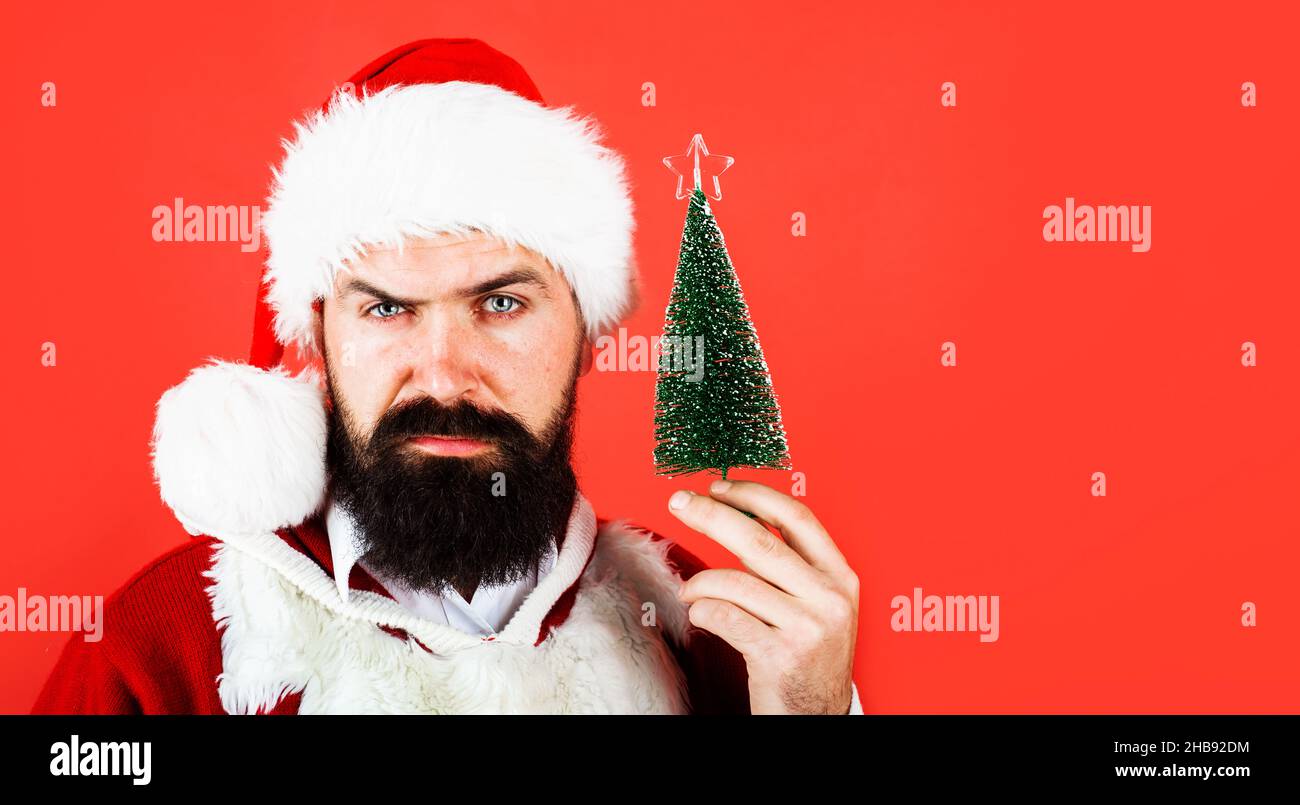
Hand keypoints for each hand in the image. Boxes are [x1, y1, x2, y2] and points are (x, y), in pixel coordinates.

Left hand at [668, 479, 858, 713]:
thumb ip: (785, 564)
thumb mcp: (815, 601)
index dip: (753, 495)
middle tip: (679, 503)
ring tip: (690, 590)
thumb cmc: (807, 654)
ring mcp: (808, 627)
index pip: (796, 516)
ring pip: (736, 581)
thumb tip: (733, 516)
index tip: (718, 486)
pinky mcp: (781, 656)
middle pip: (760, 540)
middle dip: (711, 515)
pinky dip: (702, 610)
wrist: (816, 715)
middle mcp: (829, 597)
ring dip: (701, 581)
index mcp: (839, 575)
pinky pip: (726, 617)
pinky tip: (699, 612)